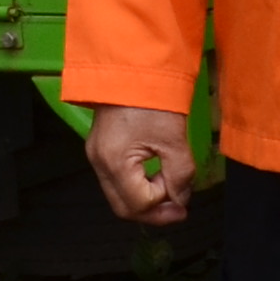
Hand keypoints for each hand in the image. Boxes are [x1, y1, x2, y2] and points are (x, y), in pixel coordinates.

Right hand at [82, 105, 197, 228]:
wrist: (130, 67)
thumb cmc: (153, 99)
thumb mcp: (174, 140)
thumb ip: (180, 176)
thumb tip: (180, 200)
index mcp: (115, 162)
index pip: (140, 203)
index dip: (165, 205)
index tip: (184, 197)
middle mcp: (98, 163)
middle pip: (123, 208)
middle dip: (153, 213)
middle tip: (178, 210)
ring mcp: (95, 156)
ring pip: (118, 196)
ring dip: (144, 200)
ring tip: (169, 189)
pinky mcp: (99, 148)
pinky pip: (116, 180)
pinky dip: (136, 185)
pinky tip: (154, 175)